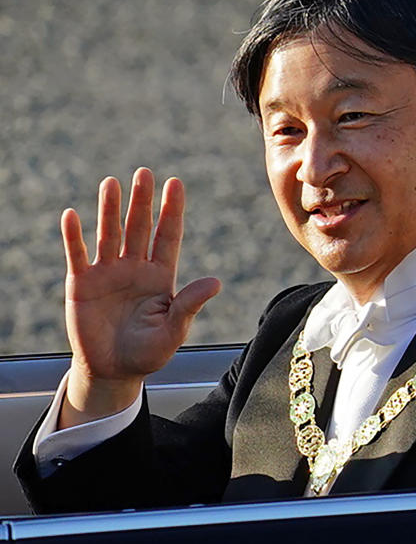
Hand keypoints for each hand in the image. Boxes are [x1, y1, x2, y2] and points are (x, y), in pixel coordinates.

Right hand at [60, 168, 220, 425]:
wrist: (113, 371)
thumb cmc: (149, 352)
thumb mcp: (174, 330)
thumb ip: (189, 304)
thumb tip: (216, 282)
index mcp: (161, 276)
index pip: (168, 235)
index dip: (171, 210)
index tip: (175, 183)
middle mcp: (135, 268)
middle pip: (139, 228)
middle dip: (142, 201)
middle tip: (144, 173)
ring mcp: (108, 273)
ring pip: (109, 234)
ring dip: (110, 210)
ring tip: (111, 183)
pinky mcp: (81, 284)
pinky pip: (78, 255)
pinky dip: (74, 236)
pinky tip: (72, 215)